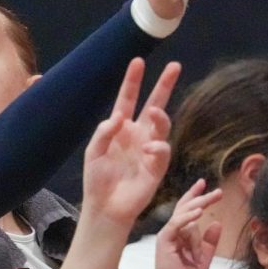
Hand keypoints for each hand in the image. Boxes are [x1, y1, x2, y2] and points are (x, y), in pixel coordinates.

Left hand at [81, 59, 177, 224]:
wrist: (105, 207)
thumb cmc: (97, 180)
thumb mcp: (93, 152)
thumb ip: (103, 133)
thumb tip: (118, 117)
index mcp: (120, 128)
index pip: (128, 99)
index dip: (133, 81)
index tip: (138, 61)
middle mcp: (138, 134)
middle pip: (154, 104)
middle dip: (164, 85)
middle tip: (174, 66)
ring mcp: (149, 149)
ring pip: (162, 125)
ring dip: (160, 116)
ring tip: (155, 111)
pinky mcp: (157, 166)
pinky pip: (162, 151)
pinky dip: (157, 147)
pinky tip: (149, 149)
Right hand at [140, 179, 223, 268]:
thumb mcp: (204, 258)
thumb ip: (210, 242)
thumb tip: (218, 223)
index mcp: (181, 233)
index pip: (187, 210)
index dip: (195, 196)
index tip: (205, 184)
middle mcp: (173, 231)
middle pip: (185, 207)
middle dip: (202, 197)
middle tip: (219, 192)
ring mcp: (168, 235)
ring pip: (185, 216)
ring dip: (199, 212)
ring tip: (211, 201)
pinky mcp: (164, 240)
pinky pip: (176, 224)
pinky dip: (186, 218)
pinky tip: (199, 214)